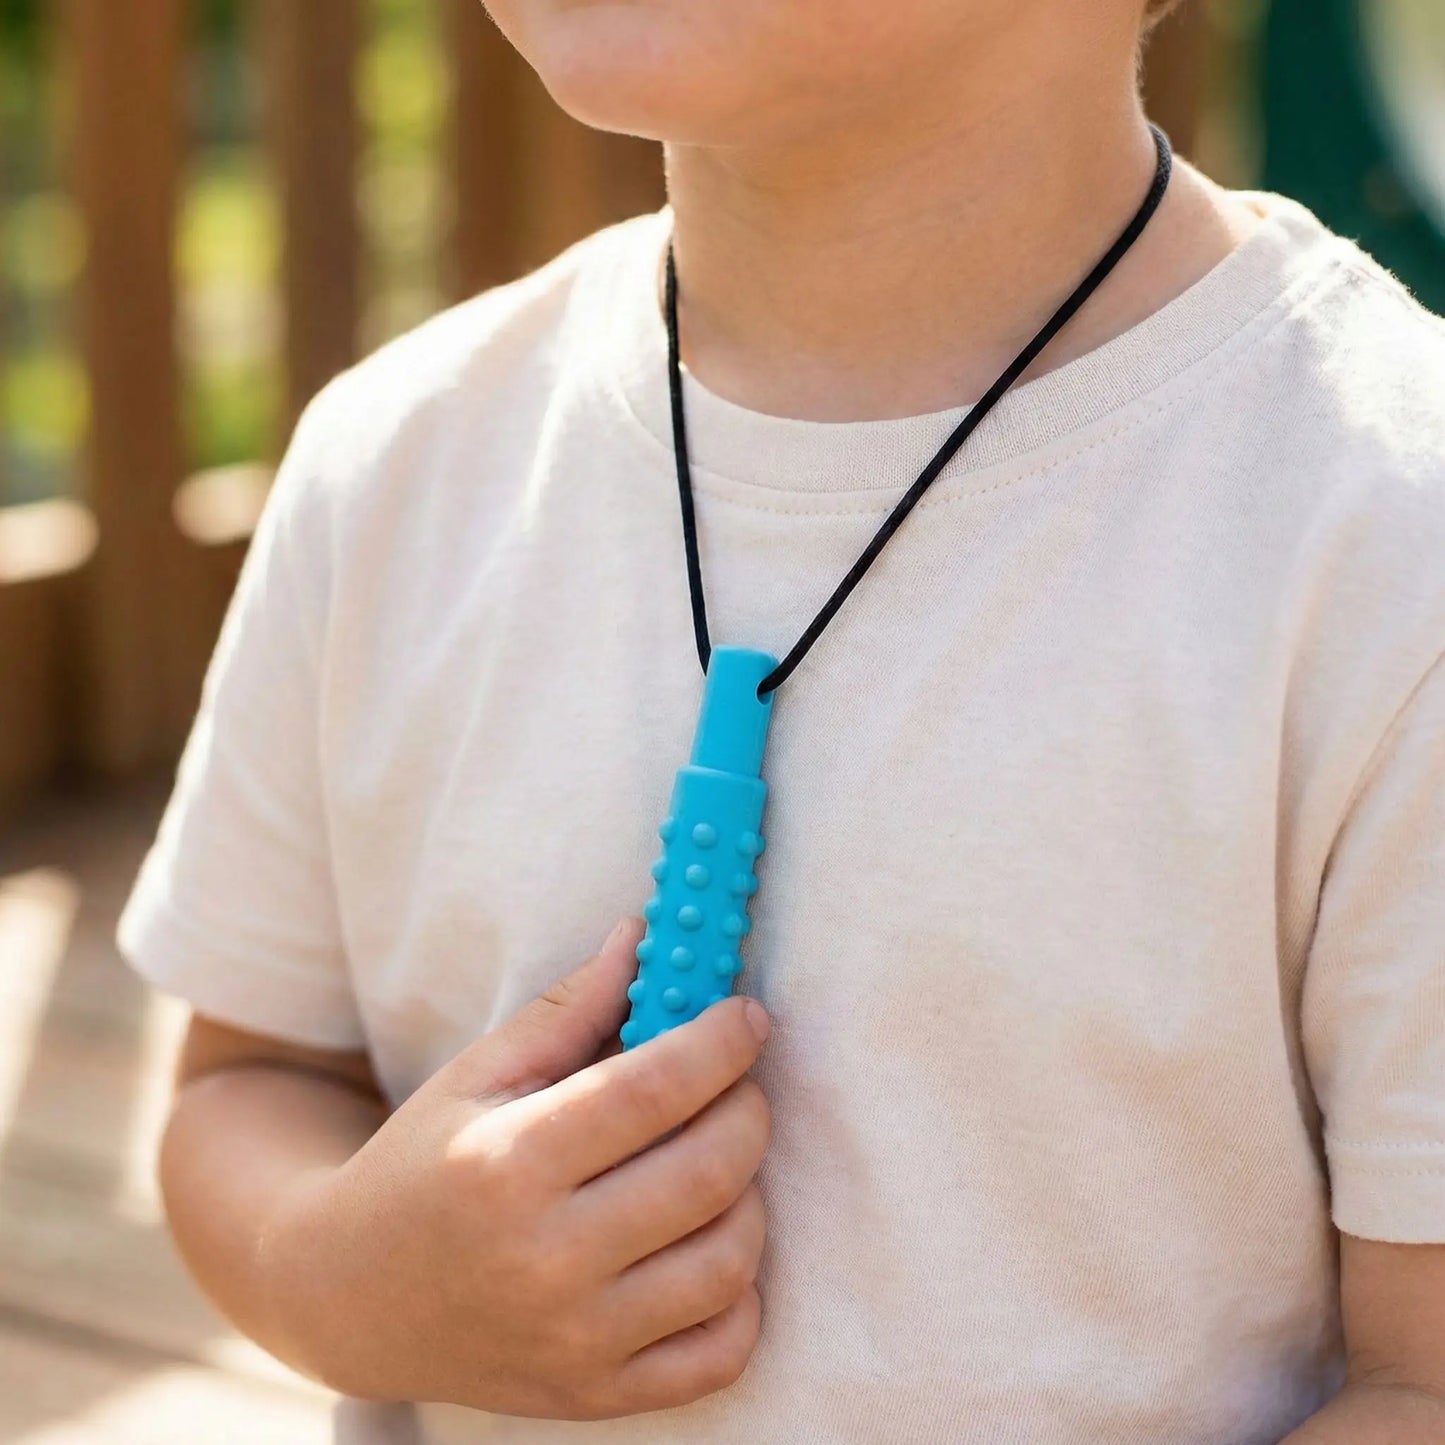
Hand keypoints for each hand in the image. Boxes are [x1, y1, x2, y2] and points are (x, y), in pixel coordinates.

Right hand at [264, 919, 772, 1419]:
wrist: (350, 1296)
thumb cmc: (424, 1162)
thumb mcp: (479, 1072)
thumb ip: (572, 1007)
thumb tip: (648, 935)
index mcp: (508, 1162)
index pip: (657, 1087)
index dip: (723, 1040)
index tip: (746, 1016)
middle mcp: (544, 1260)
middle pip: (709, 1170)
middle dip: (749, 1108)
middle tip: (739, 1083)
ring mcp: (573, 1341)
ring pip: (729, 1260)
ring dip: (750, 1195)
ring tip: (717, 1160)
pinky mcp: (593, 1396)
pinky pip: (721, 1352)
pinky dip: (741, 1295)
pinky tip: (709, 1243)